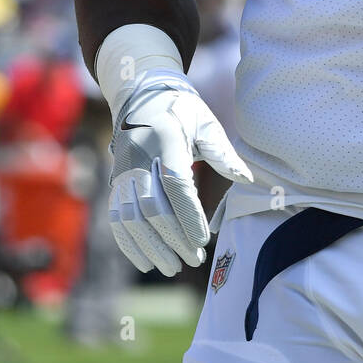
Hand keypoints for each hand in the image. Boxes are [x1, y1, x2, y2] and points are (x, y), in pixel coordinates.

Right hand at [108, 80, 251, 275]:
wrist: (142, 95)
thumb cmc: (182, 111)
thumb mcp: (206, 123)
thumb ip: (223, 153)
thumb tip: (246, 178)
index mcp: (166, 140)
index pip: (175, 185)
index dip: (189, 216)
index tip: (204, 240)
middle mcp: (139, 157)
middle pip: (152, 206)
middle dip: (173, 238)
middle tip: (195, 260)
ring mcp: (124, 171)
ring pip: (131, 217)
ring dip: (151, 247)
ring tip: (172, 267)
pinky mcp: (116, 182)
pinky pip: (117, 218)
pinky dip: (129, 243)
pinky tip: (146, 262)